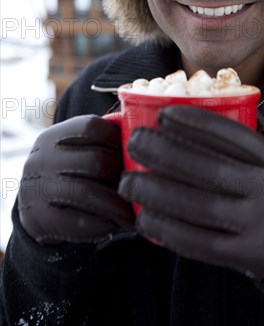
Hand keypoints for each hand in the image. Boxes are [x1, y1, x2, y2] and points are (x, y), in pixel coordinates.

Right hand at [18, 115, 132, 244]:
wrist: (32, 212)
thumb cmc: (69, 175)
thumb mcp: (76, 151)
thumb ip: (103, 139)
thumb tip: (141, 128)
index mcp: (53, 136)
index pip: (92, 127)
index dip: (119, 140)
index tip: (135, 156)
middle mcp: (41, 158)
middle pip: (95, 160)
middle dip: (122, 176)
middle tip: (140, 187)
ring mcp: (37, 188)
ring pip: (87, 192)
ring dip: (115, 205)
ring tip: (132, 212)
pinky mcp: (38, 219)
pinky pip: (77, 222)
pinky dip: (101, 224)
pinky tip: (113, 225)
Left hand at [119, 106, 263, 279]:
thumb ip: (251, 134)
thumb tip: (214, 100)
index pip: (232, 135)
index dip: (195, 122)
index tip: (163, 113)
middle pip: (210, 168)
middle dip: (165, 153)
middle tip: (135, 142)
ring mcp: (255, 224)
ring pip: (199, 205)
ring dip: (157, 192)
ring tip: (128, 181)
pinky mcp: (241, 254)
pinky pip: (199, 241)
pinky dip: (168, 229)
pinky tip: (145, 217)